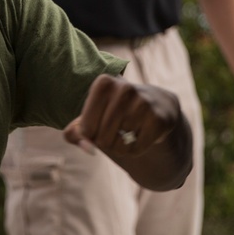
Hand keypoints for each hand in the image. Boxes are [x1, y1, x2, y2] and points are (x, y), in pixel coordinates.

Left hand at [63, 74, 178, 156]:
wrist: (155, 104)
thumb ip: (75, 133)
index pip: (85, 130)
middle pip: (102, 140)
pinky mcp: (158, 119)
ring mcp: (143, 103)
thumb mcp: (90, 116)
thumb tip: (88, 148)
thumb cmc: (113, 111)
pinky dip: (136, 150)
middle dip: (107, 142)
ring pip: (120, 146)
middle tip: (117, 129)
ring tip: (130, 130)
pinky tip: (142, 134)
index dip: (90, 135)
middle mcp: (124, 89)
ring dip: (121, 147)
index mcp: (103, 84)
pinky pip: (136, 149)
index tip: (100, 122)